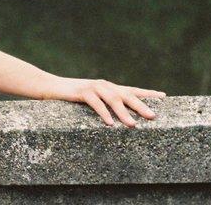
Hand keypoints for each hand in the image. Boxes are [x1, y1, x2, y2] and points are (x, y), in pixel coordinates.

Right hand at [44, 76, 165, 126]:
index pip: (131, 89)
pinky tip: (110, 123)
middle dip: (140, 105)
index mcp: (107, 87)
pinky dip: (103, 113)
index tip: (163, 97)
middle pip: (125, 94)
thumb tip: (121, 118)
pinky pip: (95, 102)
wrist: (47, 86)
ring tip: (133, 125)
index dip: (147, 93)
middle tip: (153, 117)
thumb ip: (104, 104)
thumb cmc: (69, 96)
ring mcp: (92, 87)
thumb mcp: (90, 99)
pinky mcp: (80, 91)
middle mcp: (102, 85)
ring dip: (123, 112)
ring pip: (112, 98)